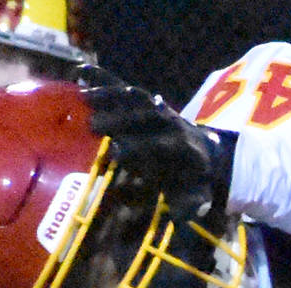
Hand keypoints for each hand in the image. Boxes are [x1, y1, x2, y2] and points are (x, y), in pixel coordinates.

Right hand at [83, 78, 236, 213]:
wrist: (209, 153)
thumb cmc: (194, 180)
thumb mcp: (197, 196)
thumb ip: (188, 204)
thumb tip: (177, 212)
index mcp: (183, 148)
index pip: (160, 144)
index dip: (139, 146)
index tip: (115, 151)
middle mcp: (171, 123)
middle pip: (145, 115)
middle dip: (120, 118)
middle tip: (92, 124)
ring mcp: (159, 109)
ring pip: (135, 97)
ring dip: (110, 94)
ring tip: (83, 98)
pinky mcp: (147, 101)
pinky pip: (125, 88)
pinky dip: (104, 79)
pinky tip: (80, 72)